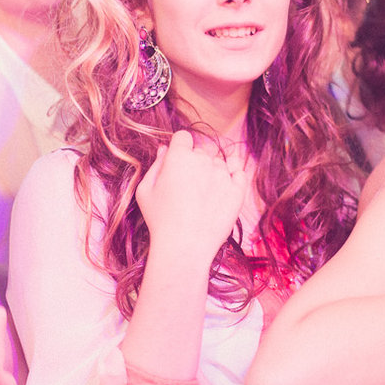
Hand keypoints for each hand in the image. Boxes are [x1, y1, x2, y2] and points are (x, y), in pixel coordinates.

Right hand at [134, 130, 249, 261]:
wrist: (185, 246)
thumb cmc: (160, 220)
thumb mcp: (145, 191)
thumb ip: (155, 166)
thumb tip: (165, 149)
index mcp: (178, 157)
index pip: (183, 137)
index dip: (179, 149)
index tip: (177, 164)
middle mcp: (203, 160)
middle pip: (201, 150)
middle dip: (195, 163)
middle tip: (188, 187)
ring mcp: (222, 174)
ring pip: (220, 162)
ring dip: (213, 172)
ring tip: (204, 196)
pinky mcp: (238, 189)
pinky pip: (240, 172)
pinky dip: (233, 176)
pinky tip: (223, 189)